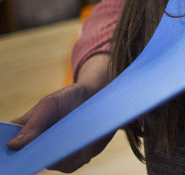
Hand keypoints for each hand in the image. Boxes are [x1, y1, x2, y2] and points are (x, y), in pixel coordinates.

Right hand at [6, 53, 112, 171]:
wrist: (98, 96)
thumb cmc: (69, 98)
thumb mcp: (49, 105)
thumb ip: (33, 123)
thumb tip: (12, 146)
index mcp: (26, 132)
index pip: (9, 147)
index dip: (6, 154)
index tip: (6, 154)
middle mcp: (39, 147)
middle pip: (28, 161)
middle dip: (28, 160)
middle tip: (35, 152)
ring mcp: (57, 155)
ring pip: (48, 164)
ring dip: (53, 157)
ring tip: (59, 144)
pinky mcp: (75, 158)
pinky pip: (68, 165)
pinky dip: (71, 158)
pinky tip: (75, 148)